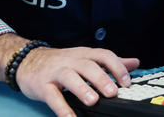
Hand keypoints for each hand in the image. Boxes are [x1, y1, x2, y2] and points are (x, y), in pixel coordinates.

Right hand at [16, 46, 139, 116]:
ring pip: (70, 77)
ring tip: (93, 101)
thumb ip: (110, 62)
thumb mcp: (86, 58)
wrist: (28, 60)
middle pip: (88, 66)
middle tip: (113, 92)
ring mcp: (56, 72)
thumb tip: (135, 63)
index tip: (127, 82)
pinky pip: (53, 97)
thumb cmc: (61, 62)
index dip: (116, 67)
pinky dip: (62, 108)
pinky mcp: (43, 85)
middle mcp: (71, 61)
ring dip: (83, 89)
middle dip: (102, 79)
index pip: (104, 55)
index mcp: (84, 54)